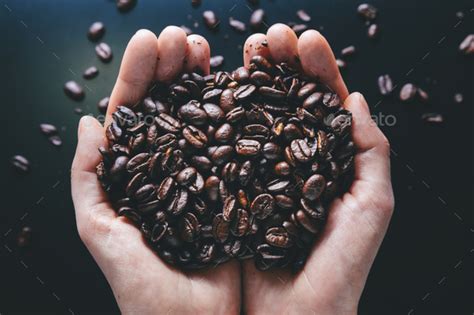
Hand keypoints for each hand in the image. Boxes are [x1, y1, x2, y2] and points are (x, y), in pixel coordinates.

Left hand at [71, 27, 239, 313]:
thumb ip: (87, 177)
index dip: (139, 75)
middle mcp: (171, 167)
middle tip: (184, 38)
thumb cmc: (140, 285)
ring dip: (204, 80)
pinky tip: (239, 87)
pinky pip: (236, 144)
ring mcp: (206, 174)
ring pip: (203, 117)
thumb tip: (88, 124)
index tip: (152, 41)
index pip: (134, 113)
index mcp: (135, 172)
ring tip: (207, 51)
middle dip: (174, 67)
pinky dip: (237, 113)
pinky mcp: (235, 185)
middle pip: (170, 107)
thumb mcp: (99, 229)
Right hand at [241, 24, 393, 313]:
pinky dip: (222, 118)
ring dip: (252, 80)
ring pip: (255, 118)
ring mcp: (259, 174)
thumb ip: (371, 151)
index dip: (317, 69)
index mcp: (329, 161)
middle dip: (281, 65)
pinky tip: (218, 89)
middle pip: (287, 103)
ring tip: (246, 49)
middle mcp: (292, 162)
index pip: (324, 105)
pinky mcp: (232, 190)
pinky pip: (227, 149)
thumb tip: (357, 99)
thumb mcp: (372, 204)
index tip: (306, 39)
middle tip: (270, 34)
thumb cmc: (340, 267)